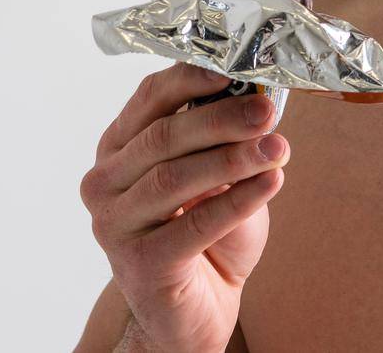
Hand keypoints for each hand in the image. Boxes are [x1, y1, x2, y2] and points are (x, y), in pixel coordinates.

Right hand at [80, 63, 289, 352]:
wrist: (194, 313)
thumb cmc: (204, 237)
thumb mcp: (213, 176)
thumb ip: (220, 139)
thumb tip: (258, 95)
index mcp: (117, 149)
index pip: (149, 99)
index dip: (191, 78)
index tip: (235, 68)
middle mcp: (104, 184)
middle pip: (163, 136)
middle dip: (221, 119)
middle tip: (266, 111)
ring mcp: (115, 226)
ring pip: (175, 178)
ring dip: (233, 158)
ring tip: (278, 148)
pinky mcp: (140, 265)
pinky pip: (195, 225)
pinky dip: (238, 200)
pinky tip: (271, 183)